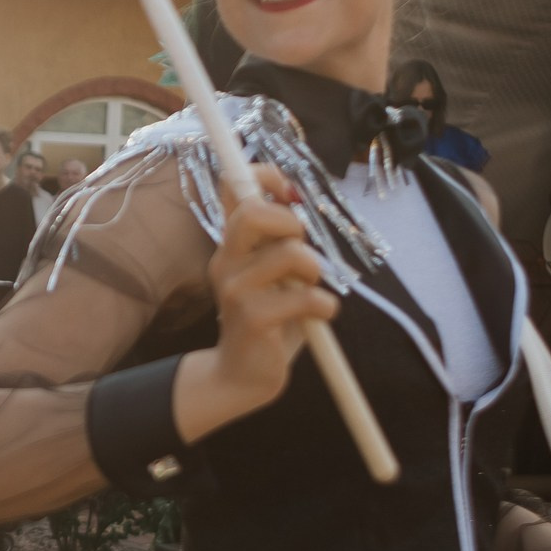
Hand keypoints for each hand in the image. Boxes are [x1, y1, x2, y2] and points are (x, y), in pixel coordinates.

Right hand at [176, 165, 337, 439]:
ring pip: (290, 253)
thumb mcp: (273, 273)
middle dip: (291, 223)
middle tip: (300, 254)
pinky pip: (305, 298)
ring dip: (315, 271)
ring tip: (311, 290)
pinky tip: (318, 317)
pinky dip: (324, 307)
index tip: (289, 193)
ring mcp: (234, 290)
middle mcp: (225, 261)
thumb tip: (296, 197)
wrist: (243, 375)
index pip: (233, 186)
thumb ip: (280, 240)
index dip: (265, 175)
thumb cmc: (267, 319)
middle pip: (253, 211)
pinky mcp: (252, 318)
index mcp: (232, 245)